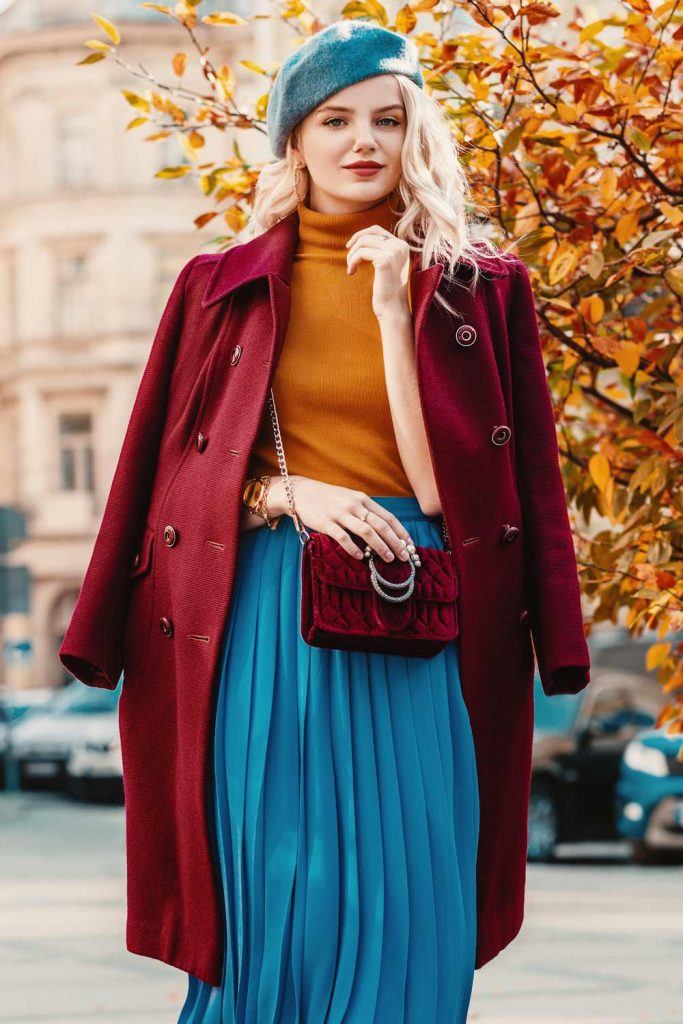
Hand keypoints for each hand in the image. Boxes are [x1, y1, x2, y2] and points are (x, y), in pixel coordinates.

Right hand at [288, 477, 414, 561]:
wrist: (301, 492)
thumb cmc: (329, 499)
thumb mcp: (350, 499)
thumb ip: (365, 512)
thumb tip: (384, 531)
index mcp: (363, 499)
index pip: (388, 517)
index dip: (401, 532)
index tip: (410, 546)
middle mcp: (354, 505)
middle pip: (381, 525)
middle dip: (395, 542)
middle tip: (404, 557)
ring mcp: (340, 513)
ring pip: (366, 531)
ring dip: (380, 547)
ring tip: (388, 559)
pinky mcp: (326, 522)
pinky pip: (343, 537)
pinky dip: (353, 548)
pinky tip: (360, 557)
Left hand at [345, 224, 411, 320]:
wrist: (392, 308)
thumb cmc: (386, 289)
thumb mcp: (385, 265)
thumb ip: (379, 250)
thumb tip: (359, 237)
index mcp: (402, 245)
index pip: (377, 229)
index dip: (360, 234)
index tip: (350, 246)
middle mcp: (400, 246)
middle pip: (369, 233)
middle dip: (355, 244)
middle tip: (349, 259)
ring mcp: (393, 252)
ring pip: (363, 241)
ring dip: (352, 254)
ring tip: (350, 267)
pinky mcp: (384, 260)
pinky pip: (361, 253)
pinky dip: (352, 261)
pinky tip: (351, 272)